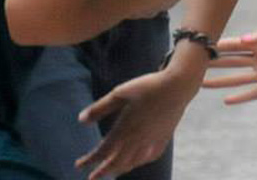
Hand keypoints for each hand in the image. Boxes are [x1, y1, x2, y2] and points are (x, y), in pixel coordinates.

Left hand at [75, 69, 196, 179]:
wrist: (178, 85)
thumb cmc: (147, 85)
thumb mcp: (120, 92)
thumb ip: (100, 108)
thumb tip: (81, 120)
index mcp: (125, 129)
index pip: (103, 151)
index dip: (89, 160)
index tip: (79, 165)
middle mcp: (138, 139)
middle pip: (116, 162)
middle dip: (102, 171)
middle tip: (92, 177)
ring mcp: (152, 140)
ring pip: (133, 162)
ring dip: (119, 169)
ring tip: (112, 171)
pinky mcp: (163, 137)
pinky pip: (149, 156)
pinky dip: (139, 162)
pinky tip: (137, 161)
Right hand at [202, 26, 256, 103]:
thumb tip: (243, 40)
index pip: (234, 45)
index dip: (219, 46)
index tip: (201, 47)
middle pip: (231, 61)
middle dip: (214, 63)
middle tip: (193, 66)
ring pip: (237, 78)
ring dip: (220, 81)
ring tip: (202, 84)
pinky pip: (251, 93)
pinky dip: (239, 97)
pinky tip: (226, 100)